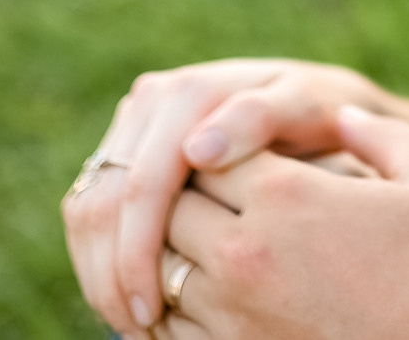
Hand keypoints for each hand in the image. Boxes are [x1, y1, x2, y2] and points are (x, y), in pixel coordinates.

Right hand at [63, 59, 388, 334]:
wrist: (315, 101)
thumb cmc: (322, 116)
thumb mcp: (308, 112)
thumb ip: (259, 120)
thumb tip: (198, 151)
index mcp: (190, 93)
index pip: (143, 187)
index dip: (139, 256)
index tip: (155, 315)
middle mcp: (152, 100)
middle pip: (105, 201)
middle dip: (114, 275)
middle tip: (139, 333)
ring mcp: (133, 122)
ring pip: (86, 208)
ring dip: (99, 274)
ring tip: (133, 328)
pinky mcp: (124, 147)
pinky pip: (89, 209)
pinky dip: (99, 259)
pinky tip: (126, 301)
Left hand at [160, 107, 408, 339]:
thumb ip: (383, 134)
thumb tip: (344, 119)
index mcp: (287, 195)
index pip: (206, 151)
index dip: (217, 148)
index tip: (241, 153)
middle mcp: (245, 253)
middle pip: (169, 206)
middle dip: (183, 194)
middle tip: (212, 193)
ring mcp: (233, 314)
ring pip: (160, 268)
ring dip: (169, 251)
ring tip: (197, 243)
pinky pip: (172, 327)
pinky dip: (171, 307)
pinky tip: (198, 298)